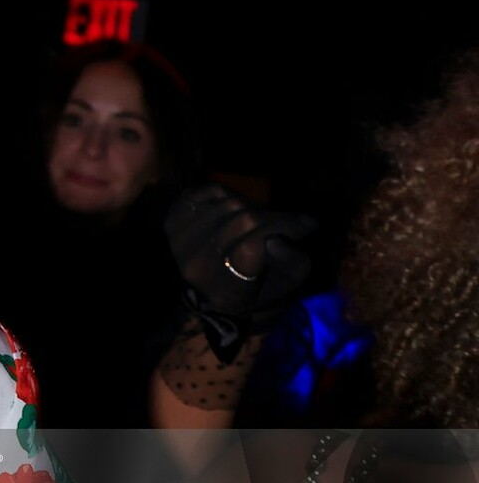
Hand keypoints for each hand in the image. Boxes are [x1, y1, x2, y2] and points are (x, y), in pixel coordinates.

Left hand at [164, 182, 318, 316]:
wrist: (218, 289)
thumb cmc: (263, 284)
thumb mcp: (289, 281)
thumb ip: (293, 262)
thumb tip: (276, 240)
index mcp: (228, 290)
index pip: (251, 249)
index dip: (283, 228)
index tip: (310, 226)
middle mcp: (197, 268)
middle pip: (244, 221)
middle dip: (275, 217)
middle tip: (292, 221)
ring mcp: (180, 244)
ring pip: (230, 204)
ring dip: (254, 207)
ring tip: (264, 218)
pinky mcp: (172, 222)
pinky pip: (209, 192)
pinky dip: (228, 195)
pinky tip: (235, 209)